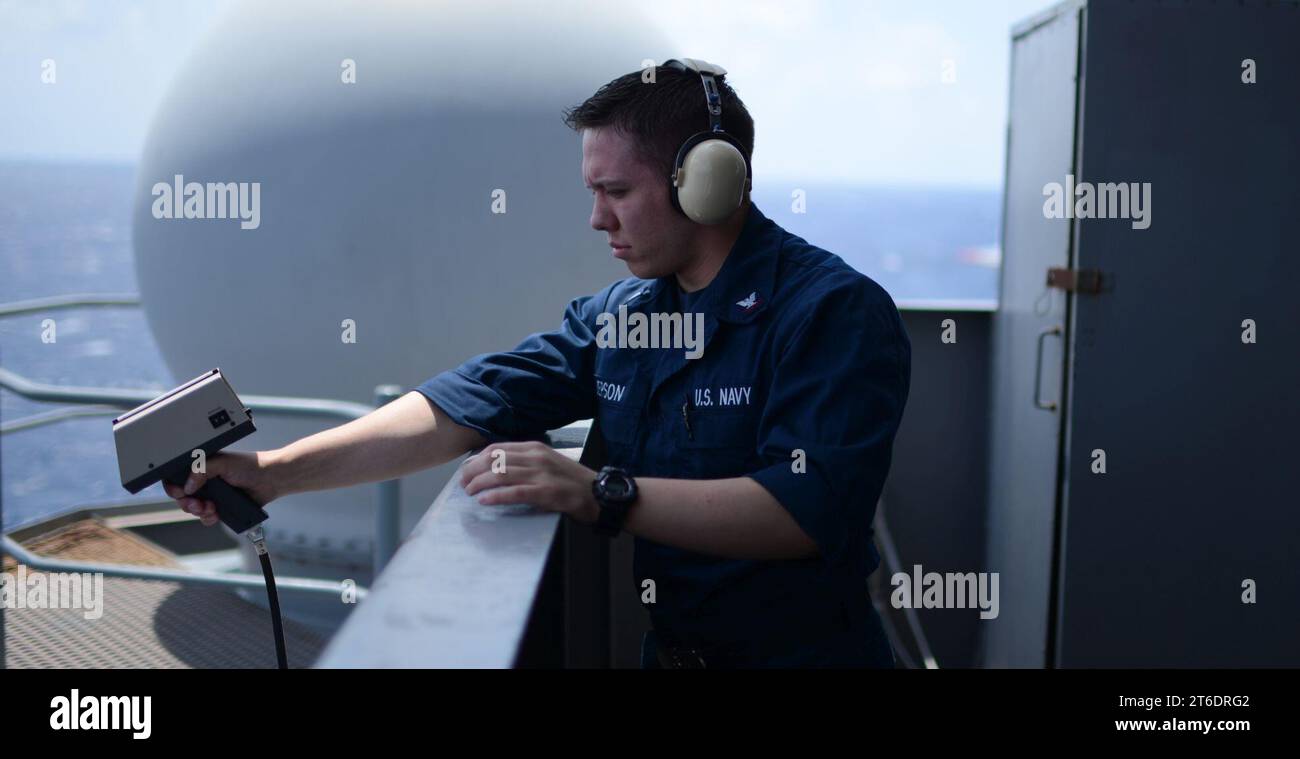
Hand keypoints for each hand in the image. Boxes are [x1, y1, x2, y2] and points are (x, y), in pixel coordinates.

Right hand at [162, 450, 279, 526]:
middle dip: (187, 502)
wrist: (271, 479)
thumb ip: (201, 470)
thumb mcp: (222, 462)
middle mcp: (205, 482)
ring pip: (194, 509)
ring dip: (199, 511)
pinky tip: (216, 513)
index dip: (174, 487)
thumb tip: (187, 486)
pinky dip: (208, 518)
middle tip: (197, 504)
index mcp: (202, 468)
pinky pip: (207, 518)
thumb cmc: (250, 466)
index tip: (180, 493)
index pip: (178, 478)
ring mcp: (213, 495)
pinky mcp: (222, 507)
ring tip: (210, 507)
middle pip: (183, 497)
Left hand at [460, 441, 599, 523]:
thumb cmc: (573, 482)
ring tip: (469, 492)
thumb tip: (497, 469)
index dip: (477, 459)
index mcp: (535, 448)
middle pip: (494, 460)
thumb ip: (526, 463)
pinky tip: (484, 500)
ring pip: (501, 474)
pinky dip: (496, 496)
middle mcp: (536, 457)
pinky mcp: (546, 492)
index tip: (467, 470)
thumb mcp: (548, 463)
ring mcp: (541, 474)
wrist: (600, 494)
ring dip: (479, 483)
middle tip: (463, 483)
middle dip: (473, 471)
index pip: (498, 448)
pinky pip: (515, 492)